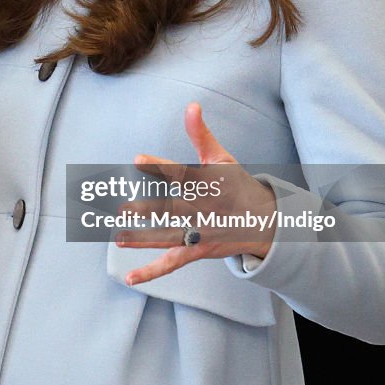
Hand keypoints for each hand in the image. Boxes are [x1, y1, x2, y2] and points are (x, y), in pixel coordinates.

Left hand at [117, 103, 276, 285]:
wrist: (265, 222)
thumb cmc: (238, 184)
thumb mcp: (222, 158)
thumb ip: (200, 134)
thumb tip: (190, 105)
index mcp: (209, 183)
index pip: (181, 173)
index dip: (160, 166)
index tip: (138, 159)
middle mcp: (204, 209)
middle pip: (172, 210)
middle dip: (147, 210)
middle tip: (122, 209)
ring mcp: (200, 232)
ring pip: (168, 236)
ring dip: (143, 239)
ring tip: (119, 238)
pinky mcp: (198, 250)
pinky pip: (172, 263)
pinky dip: (152, 272)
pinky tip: (131, 279)